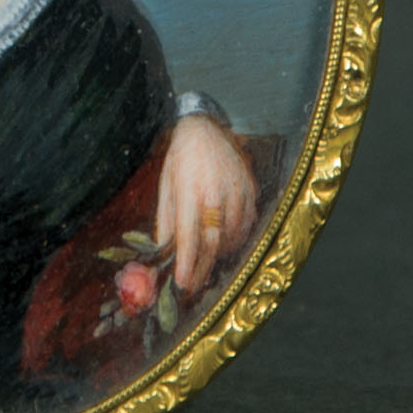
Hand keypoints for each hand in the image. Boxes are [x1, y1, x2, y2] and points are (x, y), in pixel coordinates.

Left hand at [155, 116, 256, 295]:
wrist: (205, 128)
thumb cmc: (180, 159)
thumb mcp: (166, 185)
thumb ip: (165, 219)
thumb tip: (162, 251)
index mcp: (189, 190)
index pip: (188, 235)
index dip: (186, 263)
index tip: (182, 283)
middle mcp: (214, 191)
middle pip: (213, 241)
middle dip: (204, 268)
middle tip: (194, 284)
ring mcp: (236, 190)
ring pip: (233, 235)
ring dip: (220, 254)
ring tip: (207, 262)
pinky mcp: (250, 188)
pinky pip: (248, 224)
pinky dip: (237, 238)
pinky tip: (226, 241)